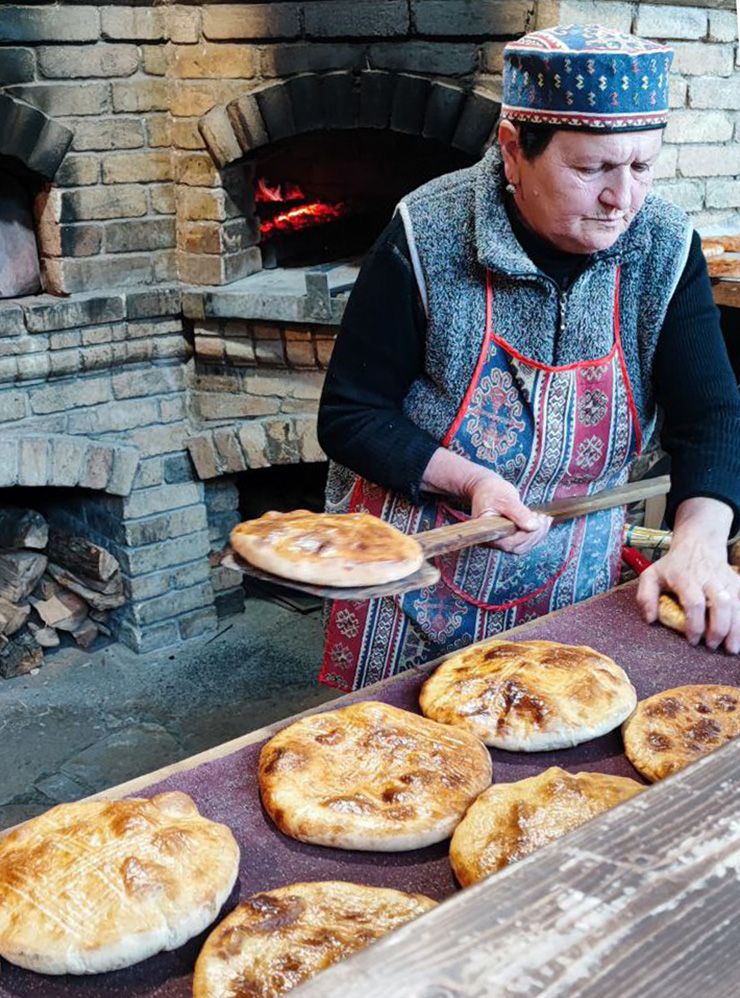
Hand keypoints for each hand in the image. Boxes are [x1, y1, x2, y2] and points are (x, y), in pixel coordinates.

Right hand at [420, 448, 550, 555]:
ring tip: (545, 520)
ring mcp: (499, 540)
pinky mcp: (506, 537)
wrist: (482, 486)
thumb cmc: (489, 489)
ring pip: (522, 546)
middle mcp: (491, 540)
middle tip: (545, 519)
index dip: (527, 536)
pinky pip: (523, 541)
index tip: (539, 521)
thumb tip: (533, 525)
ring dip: (537, 535)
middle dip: (535, 535)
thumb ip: (518, 512)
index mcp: (486, 531)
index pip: (510, 543)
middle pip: (519, 547)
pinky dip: (535, 533)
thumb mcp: (504, 496)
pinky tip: (543, 522)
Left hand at [635, 498, 739, 653]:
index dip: (695, 624)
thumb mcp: (651, 575)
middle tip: (711, 646)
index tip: (692, 640)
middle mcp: (708, 579)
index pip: (694, 602)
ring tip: (731, 649)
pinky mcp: (737, 583)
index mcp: (685, 578)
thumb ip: (645, 596)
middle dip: (719, 628)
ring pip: (737, 604)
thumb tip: (650, 619)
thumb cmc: (673, 565)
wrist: (699, 543)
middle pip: (721, 604)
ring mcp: (725, 581)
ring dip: (736, 628)